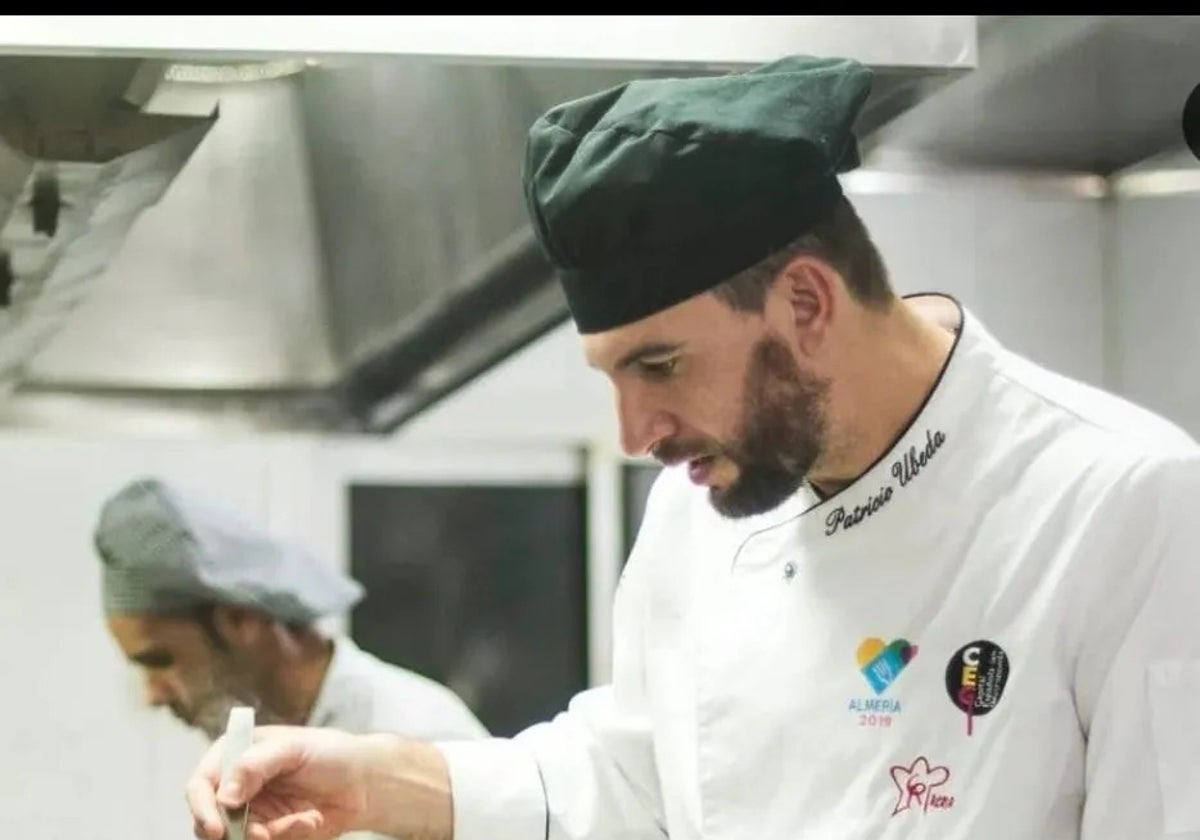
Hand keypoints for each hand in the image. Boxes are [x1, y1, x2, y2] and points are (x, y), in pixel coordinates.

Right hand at [187, 725, 371, 839]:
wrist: (365, 782)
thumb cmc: (331, 753)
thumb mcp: (294, 748)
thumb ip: (256, 765)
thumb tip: (223, 796)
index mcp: (235, 756)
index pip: (200, 785)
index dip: (201, 808)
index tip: (217, 828)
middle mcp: (236, 787)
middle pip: (209, 822)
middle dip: (237, 832)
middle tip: (265, 834)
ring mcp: (252, 814)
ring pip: (238, 839)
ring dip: (272, 834)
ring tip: (305, 819)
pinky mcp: (270, 834)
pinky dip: (290, 836)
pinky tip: (311, 821)